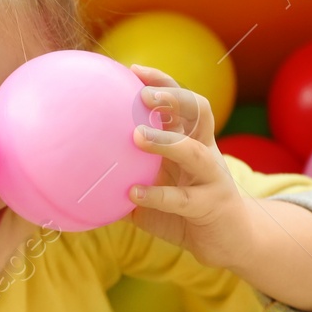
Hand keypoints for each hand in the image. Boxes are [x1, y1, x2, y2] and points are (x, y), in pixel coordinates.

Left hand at [128, 65, 253, 268]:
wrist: (232, 241)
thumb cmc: (186, 211)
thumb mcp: (157, 188)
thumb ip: (128, 177)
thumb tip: (79, 171)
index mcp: (193, 141)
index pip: (182, 101)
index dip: (162, 83)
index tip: (134, 70)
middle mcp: (206, 152)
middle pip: (198, 111)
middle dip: (172, 98)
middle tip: (142, 96)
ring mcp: (212, 178)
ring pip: (194, 151)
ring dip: (166, 141)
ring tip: (136, 136)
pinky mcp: (211, 205)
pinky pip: (182, 198)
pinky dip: (157, 195)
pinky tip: (132, 193)